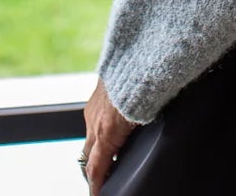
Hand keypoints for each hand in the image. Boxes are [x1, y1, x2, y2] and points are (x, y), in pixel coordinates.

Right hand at [81, 76, 141, 195]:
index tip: (98, 195)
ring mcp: (93, 108)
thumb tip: (142, 145)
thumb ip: (135, 138)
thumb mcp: (145, 119)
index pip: (94, 169)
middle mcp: (94, 122)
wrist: (140, 54)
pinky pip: (94, 118)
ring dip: (98, 147)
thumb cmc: (147, 86)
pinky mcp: (96, 94)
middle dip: (94, 168)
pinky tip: (114, 125)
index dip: (95, 186)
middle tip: (104, 178)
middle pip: (88, 155)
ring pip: (91, 135)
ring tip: (110, 154)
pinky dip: (100, 128)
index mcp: (106, 134)